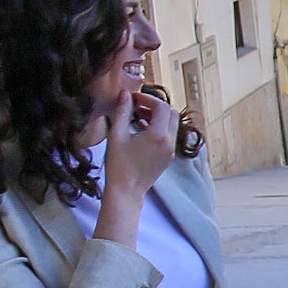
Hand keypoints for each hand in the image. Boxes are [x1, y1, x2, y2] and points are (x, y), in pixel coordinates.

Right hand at [99, 84, 182, 212]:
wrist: (125, 192)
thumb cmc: (118, 166)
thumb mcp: (116, 135)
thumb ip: (122, 111)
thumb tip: (125, 94)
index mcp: (159, 135)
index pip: (161, 106)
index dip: (147, 98)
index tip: (133, 98)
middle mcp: (169, 143)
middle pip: (171, 113)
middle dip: (155, 105)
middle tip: (138, 104)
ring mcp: (170, 151)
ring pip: (171, 125)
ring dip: (158, 116)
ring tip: (137, 114)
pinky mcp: (167, 158)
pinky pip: (168, 136)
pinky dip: (159, 128)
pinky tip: (141, 128)